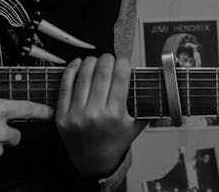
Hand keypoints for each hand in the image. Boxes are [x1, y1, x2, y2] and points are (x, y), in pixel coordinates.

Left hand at [56, 54, 146, 177]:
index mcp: (115, 115)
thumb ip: (145, 106)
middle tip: (110, 58)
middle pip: (102, 73)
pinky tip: (78, 63)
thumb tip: (156, 82)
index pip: (120, 77)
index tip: (124, 60)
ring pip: (83, 75)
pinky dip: (71, 70)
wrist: (92, 161)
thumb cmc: (114, 141)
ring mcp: (76, 114)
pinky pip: (65, 85)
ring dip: (91, 61)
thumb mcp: (135, 126)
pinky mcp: (62, 115)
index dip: (123, 63)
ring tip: (96, 60)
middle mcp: (95, 114)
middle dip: (107, 59)